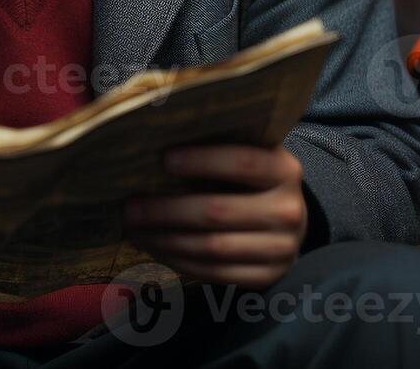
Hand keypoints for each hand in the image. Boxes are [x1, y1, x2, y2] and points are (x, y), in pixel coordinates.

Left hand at [123, 144, 308, 289]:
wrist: (288, 221)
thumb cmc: (252, 180)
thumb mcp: (248, 155)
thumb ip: (216, 148)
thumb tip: (156, 143)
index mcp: (285, 170)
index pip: (242, 163)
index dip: (201, 161)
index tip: (162, 159)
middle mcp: (289, 211)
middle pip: (217, 212)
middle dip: (167, 210)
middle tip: (131, 207)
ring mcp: (281, 249)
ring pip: (211, 248)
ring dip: (165, 240)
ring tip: (136, 230)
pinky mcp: (267, 277)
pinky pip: (214, 273)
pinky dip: (179, 261)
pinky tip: (156, 249)